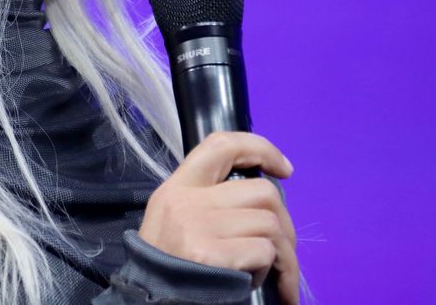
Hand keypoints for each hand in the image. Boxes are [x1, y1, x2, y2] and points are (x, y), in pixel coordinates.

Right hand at [137, 131, 298, 303]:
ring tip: (273, 273)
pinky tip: (255, 282)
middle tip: (283, 250)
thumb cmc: (170, 264)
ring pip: (269, 223)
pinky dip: (271, 270)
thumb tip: (261, 195)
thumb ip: (210, 199)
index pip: (221, 145)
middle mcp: (186, 201)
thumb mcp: (177, 218)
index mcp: (177, 187)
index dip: (260, 148)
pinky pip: (264, 251)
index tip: (285, 169)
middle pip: (262, 192)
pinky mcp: (210, 255)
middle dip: (284, 223)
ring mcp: (197, 226)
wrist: (150, 301)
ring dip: (282, 254)